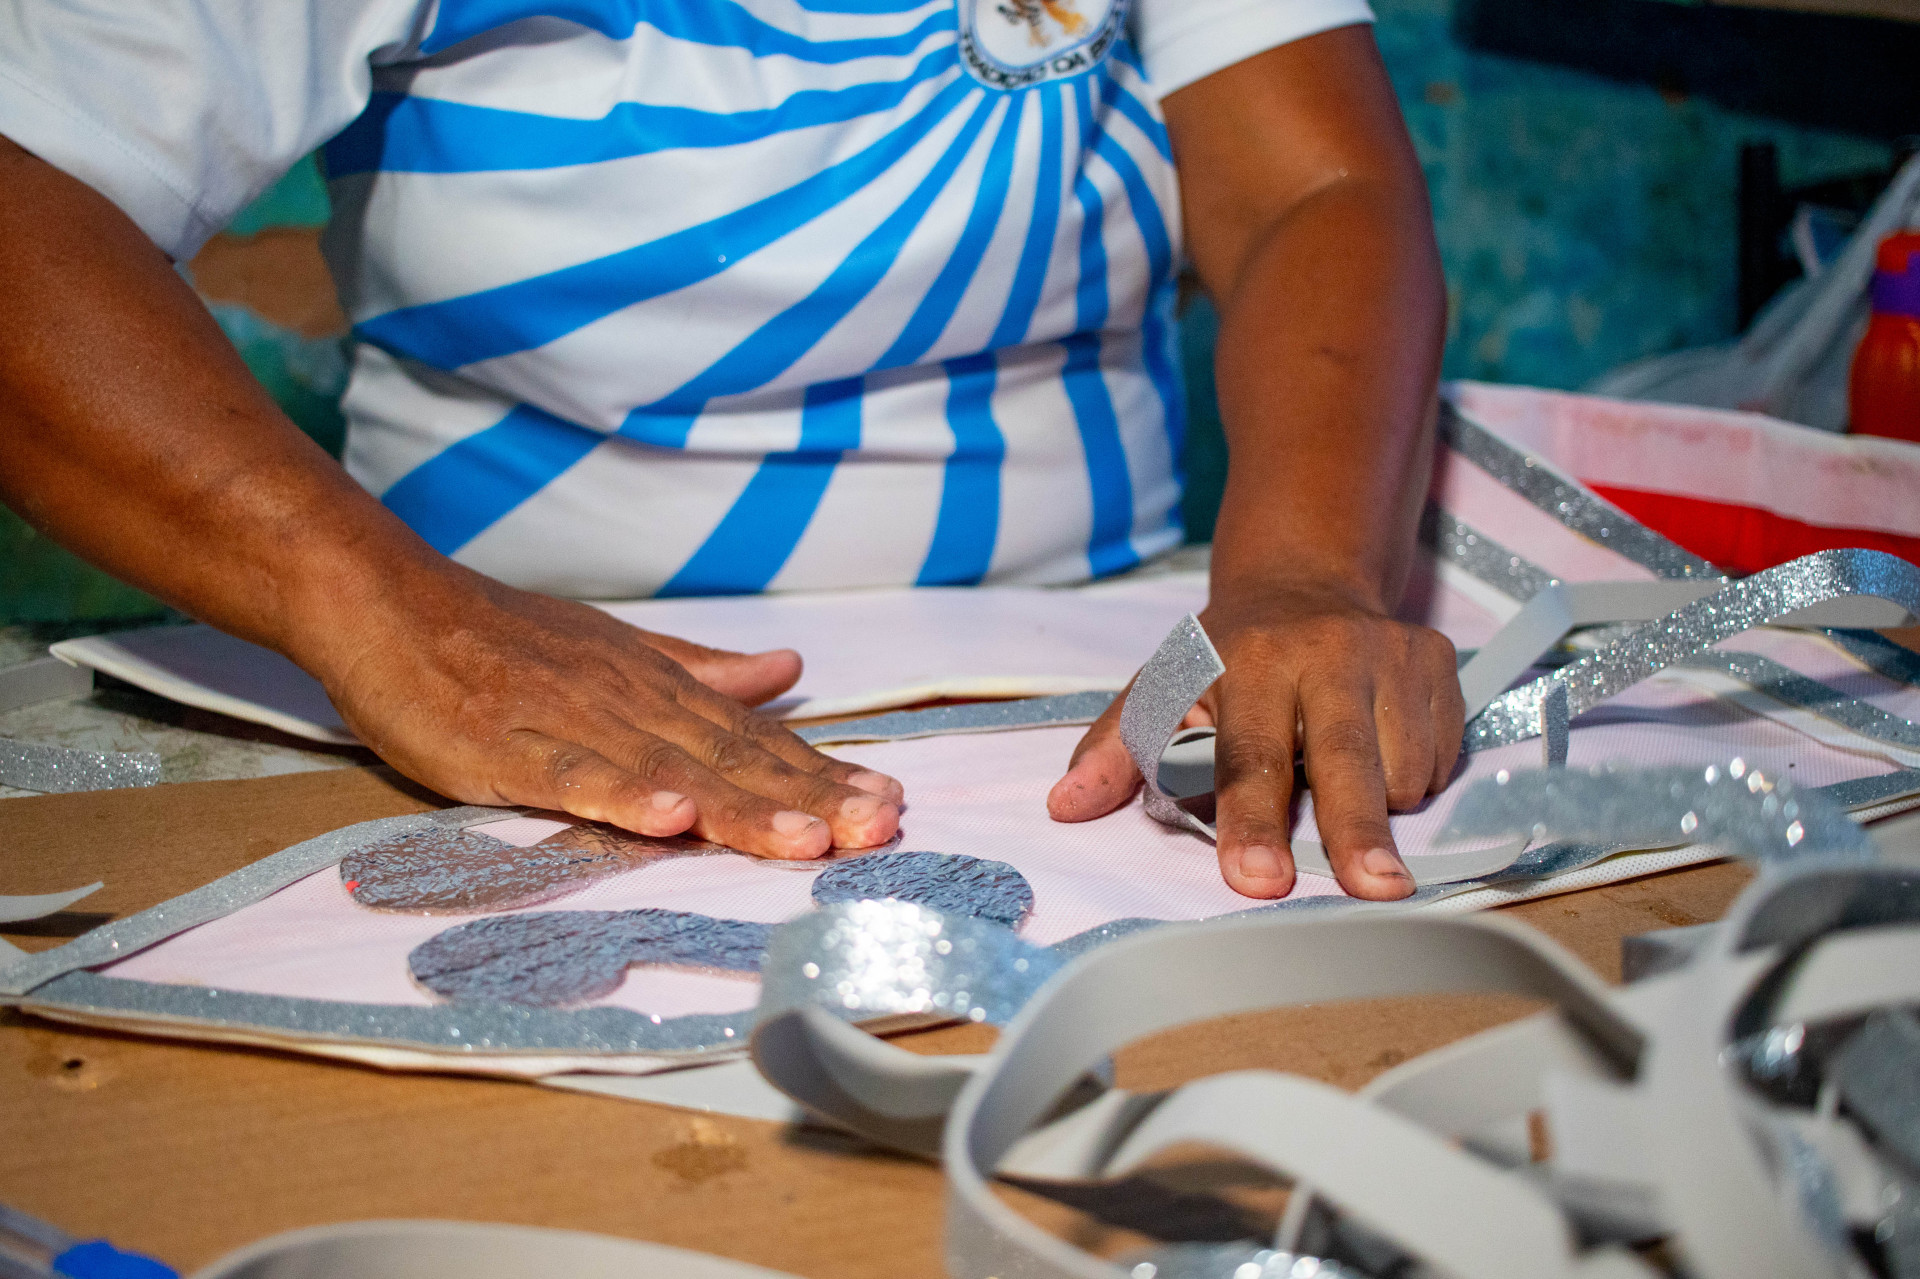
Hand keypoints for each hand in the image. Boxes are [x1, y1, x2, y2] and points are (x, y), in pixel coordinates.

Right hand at [304, 567, 902, 859]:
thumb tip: (788, 670)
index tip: (889, 805)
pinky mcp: (505, 747)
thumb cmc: (504, 638)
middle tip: (879, 828)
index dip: (822, 772)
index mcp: (658, 687)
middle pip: (731, 757)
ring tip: (806, 841)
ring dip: (741, 806)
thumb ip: (701, 670)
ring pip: (669, 769)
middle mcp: (630, 702)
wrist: (391, 603)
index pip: (755, 737)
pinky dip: (623, 796)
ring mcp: (570, 724)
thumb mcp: (616, 651)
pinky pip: (571, 775)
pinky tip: (671, 819)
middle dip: (809, 796)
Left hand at [1047, 583, 1463, 900]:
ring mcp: (1389, 651)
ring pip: (1401, 767)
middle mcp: (1323, 651)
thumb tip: (1065, 806)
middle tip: (1372, 892)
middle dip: (1355, 832)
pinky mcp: (1438, 658)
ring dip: (1380, 807)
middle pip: (1342, 759)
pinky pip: (1441, 755)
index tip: (1256, 881)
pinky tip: (1380, 750)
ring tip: (1341, 778)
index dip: (1251, 822)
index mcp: (1246, 662)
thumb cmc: (1226, 660)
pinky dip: (1416, 779)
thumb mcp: (1161, 689)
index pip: (1246, 755)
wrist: (1303, 584)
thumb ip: (1115, 750)